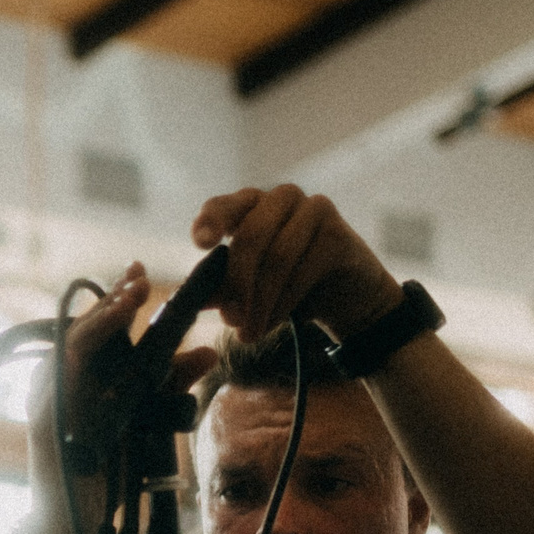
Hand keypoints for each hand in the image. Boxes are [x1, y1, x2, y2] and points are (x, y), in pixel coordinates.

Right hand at [24, 263, 217, 500]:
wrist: (73, 527)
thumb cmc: (104, 476)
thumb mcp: (143, 421)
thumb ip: (168, 387)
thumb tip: (206, 352)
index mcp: (75, 379)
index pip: (96, 328)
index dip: (116, 298)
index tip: (138, 271)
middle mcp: (55, 382)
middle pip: (84, 328)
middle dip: (113, 300)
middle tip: (140, 275)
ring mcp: (46, 399)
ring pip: (74, 344)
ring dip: (104, 317)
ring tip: (132, 295)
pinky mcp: (47, 418)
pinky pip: (67, 376)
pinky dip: (89, 351)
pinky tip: (110, 336)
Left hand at [192, 186, 397, 341]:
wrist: (346, 300)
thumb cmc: (287, 289)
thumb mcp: (246, 290)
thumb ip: (219, 289)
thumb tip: (188, 300)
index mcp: (251, 205)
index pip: (223, 206)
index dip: (211, 221)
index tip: (201, 244)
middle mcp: (281, 199)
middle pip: (251, 237)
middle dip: (237, 285)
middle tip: (229, 321)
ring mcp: (314, 210)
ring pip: (277, 258)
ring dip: (260, 302)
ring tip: (249, 334)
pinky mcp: (338, 233)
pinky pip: (302, 270)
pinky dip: (283, 303)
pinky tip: (274, 322)